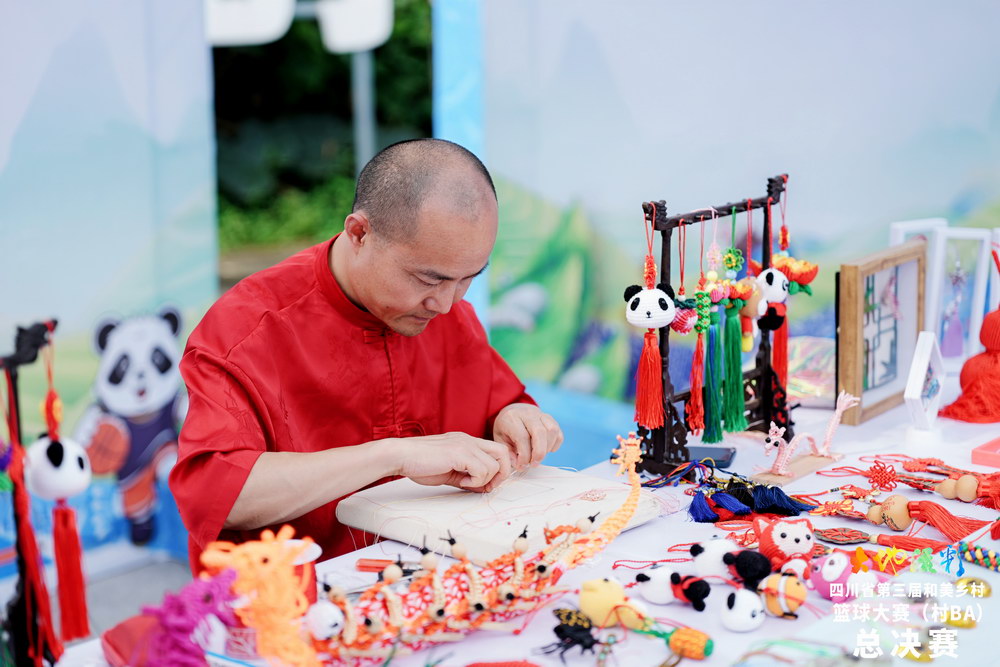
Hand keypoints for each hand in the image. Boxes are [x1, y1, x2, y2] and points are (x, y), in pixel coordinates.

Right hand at [396, 432, 513, 492]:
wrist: (401, 456)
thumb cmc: (419, 463)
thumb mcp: (449, 470)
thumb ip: (466, 476)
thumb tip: (482, 487)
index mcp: (466, 442)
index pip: (496, 450)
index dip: (497, 469)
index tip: (487, 484)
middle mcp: (468, 440)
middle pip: (502, 452)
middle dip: (501, 473)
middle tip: (487, 486)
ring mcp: (465, 445)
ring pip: (493, 465)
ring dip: (483, 480)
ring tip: (465, 482)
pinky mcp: (460, 453)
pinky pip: (482, 470)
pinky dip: (475, 480)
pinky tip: (461, 481)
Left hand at [492, 403, 562, 469]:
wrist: (513, 411)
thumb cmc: (506, 428)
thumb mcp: (500, 439)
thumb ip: (509, 453)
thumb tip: (520, 464)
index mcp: (511, 417)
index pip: (522, 437)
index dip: (524, 455)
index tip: (522, 466)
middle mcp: (527, 413)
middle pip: (540, 432)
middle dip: (539, 452)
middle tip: (534, 464)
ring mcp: (540, 414)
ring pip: (552, 430)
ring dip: (548, 448)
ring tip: (538, 456)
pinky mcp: (550, 418)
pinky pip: (558, 432)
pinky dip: (555, 444)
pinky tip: (546, 449)